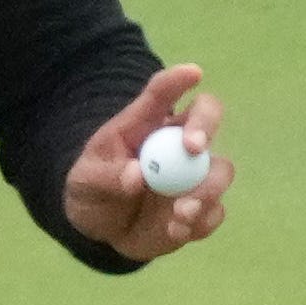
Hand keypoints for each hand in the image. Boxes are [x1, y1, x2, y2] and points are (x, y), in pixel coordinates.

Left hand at [61, 59, 232, 262]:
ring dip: (207, 189)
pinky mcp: (202, 208)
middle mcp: (178, 142)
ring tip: (180, 212)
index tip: (192, 73)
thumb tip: (137, 176)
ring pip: (221, 169)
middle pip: (208, 116)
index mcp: (146, 122)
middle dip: (205, 126)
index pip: (163, 92)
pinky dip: (200, 221)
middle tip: (193, 148)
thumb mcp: (84, 182)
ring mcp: (195, 175)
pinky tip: (175, 230)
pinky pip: (215, 211)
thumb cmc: (92, 191)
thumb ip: (106, 177)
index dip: (178, 80)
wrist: (102, 231)